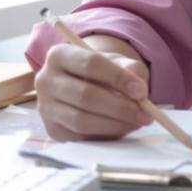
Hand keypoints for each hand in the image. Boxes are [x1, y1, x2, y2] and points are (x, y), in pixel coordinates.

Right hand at [34, 43, 153, 140]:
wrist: (83, 85)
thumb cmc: (102, 72)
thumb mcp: (118, 62)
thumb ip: (130, 70)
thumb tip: (140, 92)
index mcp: (59, 54)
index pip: (91, 63)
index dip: (118, 77)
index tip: (141, 91)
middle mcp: (45, 80)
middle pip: (85, 95)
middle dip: (120, 107)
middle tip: (146, 114)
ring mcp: (45, 107)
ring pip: (81, 119)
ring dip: (114, 124)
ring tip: (137, 122)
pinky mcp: (52, 130)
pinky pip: (80, 136)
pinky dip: (105, 134)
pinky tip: (122, 128)